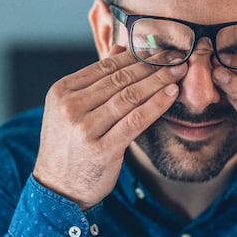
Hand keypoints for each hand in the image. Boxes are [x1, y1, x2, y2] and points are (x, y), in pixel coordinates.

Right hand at [33, 49, 186, 208]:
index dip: (135, 55)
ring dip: (158, 81)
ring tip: (178, 72)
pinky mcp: (102, 149)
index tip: (158, 49)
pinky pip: (136, 121)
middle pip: (119, 79)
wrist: (58, 188)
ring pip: (130, 97)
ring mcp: (85, 129)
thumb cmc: (69, 147)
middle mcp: (71, 107)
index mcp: (61, 91)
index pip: (104, 66)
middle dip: (152, 65)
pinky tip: (171, 94)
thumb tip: (121, 48)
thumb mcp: (72, 109)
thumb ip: (95, 80)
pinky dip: (156, 105)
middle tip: (176, 57)